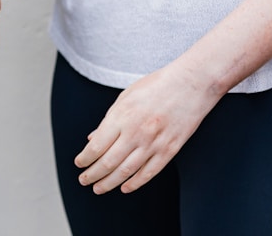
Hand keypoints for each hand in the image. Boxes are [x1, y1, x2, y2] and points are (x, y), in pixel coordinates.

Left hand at [73, 64, 223, 193]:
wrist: (192, 83)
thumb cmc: (156, 86)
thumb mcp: (126, 97)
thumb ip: (108, 120)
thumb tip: (92, 139)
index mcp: (121, 116)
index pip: (96, 146)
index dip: (85, 159)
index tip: (79, 164)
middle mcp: (136, 132)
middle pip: (108, 162)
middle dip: (92, 175)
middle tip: (84, 180)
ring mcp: (154, 142)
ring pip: (126, 171)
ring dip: (109, 183)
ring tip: (98, 188)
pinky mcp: (170, 149)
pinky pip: (149, 172)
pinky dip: (135, 183)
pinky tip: (125, 188)